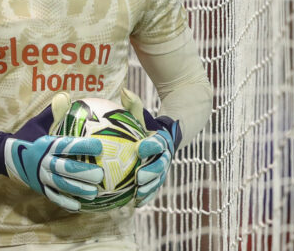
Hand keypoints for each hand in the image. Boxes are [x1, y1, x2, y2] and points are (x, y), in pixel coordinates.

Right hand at [0, 93, 102, 211]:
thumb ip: (53, 112)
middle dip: (84, 172)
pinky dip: (65, 202)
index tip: (99, 146)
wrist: (4, 155)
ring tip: (94, 192)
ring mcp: (41, 176)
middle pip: (66, 168)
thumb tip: (66, 96)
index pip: (67, 146)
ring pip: (62, 184)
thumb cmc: (26, 136)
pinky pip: (53, 196)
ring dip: (78, 189)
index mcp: (46, 144)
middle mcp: (44, 161)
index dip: (83, 146)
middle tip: (100, 174)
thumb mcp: (37, 123)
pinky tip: (78, 206)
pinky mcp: (39, 188)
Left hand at [121, 88, 182, 206]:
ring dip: (150, 187)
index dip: (151, 145)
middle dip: (152, 171)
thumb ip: (134, 104)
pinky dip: (147, 195)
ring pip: (160, 178)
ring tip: (137, 194)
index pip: (159, 142)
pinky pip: (155, 187)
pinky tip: (134, 204)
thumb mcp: (142, 113)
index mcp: (162, 138)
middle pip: (162, 164)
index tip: (141, 147)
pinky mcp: (160, 175)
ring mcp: (165, 165)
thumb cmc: (148, 122)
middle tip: (139, 177)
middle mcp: (166, 153)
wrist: (169, 133)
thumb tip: (124, 90)